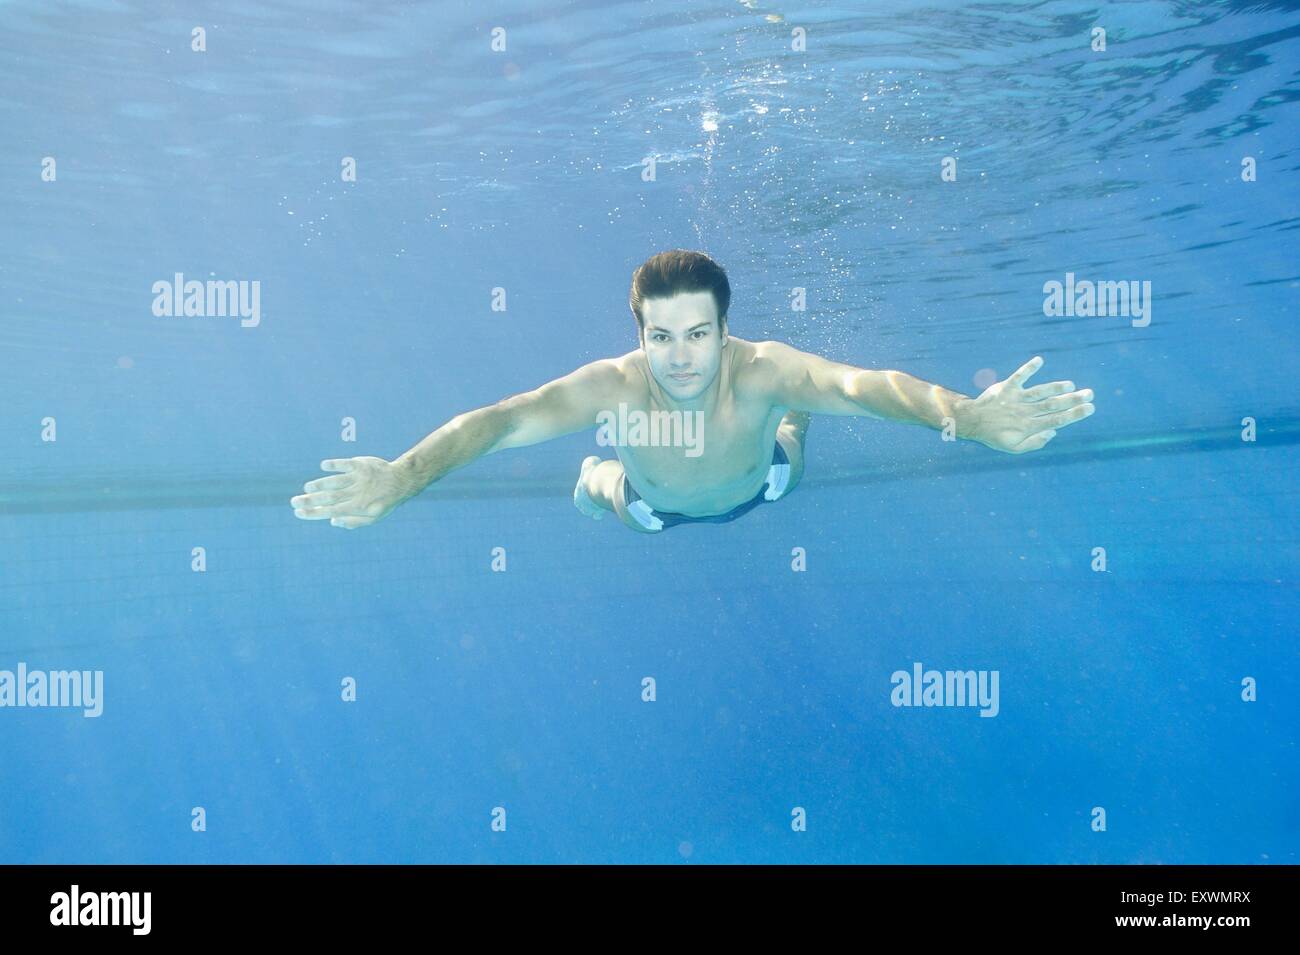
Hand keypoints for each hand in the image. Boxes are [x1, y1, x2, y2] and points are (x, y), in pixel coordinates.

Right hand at [290, 457, 423, 528]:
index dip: (314, 512)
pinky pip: (346, 464)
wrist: (401, 481)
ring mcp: (358, 478)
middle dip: (311, 500)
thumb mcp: (372, 518)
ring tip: (307, 488)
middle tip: (293, 501)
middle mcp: (356, 493)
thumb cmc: (383, 502)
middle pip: (330, 497)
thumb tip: (332, 522)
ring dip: (320, 484)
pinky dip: (335, 464)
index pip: (331, 511)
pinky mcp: (361, 465)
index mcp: (357, 507)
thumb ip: (353, 522)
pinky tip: (323, 465)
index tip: (298, 512)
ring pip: (336, 482)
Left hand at [957, 356, 1094, 453]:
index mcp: (1029, 427)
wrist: (971, 422)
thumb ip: (1035, 443)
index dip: (1074, 414)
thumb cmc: (995, 435)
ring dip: (1055, 387)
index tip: (1090, 408)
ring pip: (1039, 392)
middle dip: (1072, 400)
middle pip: (1052, 405)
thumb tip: (1054, 432)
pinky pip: (1019, 377)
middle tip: (1090, 393)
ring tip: (1070, 385)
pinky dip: (1028, 369)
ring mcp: (1016, 399)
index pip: (1057, 420)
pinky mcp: (1006, 388)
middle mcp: (1025, 412)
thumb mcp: (1014, 448)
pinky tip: (1039, 360)